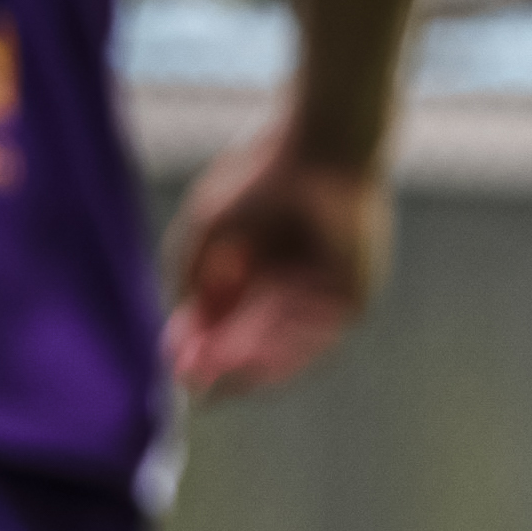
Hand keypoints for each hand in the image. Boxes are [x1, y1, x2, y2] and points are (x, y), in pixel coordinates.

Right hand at [163, 131, 389, 395]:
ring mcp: (323, 294)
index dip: (205, 348)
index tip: (178, 369)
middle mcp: (290, 286)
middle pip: (255, 342)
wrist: (317, 147)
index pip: (230, 323)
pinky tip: (252, 361)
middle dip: (223, 363)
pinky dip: (283, 352)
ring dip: (248, 364)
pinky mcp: (353, 297)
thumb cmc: (259, 178)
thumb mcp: (208, 235)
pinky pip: (317, 339)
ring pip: (283, 346)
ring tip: (217, 373)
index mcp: (259, 267)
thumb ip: (192, 285)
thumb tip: (178, 343)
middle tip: (195, 383)